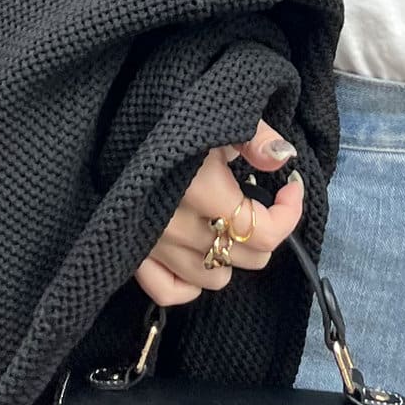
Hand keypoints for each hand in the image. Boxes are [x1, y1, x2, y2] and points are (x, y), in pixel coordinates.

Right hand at [134, 120, 305, 306]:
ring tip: (227, 223)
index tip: (290, 187)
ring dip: (230, 255)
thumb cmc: (170, 114)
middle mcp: (179, 227)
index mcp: (203, 192)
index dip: (289, 213)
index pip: (265, 232)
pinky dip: (190, 281)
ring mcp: (153, 245)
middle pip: (247, 257)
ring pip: (215, 278)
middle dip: (265, 231)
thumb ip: (255, 136)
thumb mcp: (219, 116)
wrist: (114, 121)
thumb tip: (283, 158)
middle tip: (259, 202)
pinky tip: (200, 254)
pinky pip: (169, 290)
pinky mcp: (132, 253)